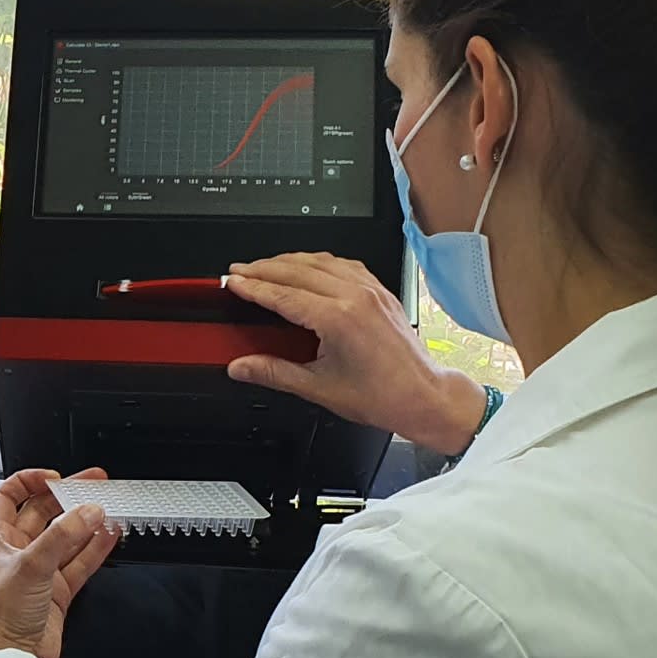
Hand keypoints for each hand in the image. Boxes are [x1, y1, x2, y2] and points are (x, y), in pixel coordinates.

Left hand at [0, 467, 120, 657]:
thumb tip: (87, 512)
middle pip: (44, 513)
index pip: (8, 496)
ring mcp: (40, 571)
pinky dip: (96, 548)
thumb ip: (62, 536)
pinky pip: (81, 562)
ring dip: (86, 522)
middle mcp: (18, 552)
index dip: (28, 481)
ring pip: (67, 537)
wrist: (14, 656)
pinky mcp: (58, 591)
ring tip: (106, 507)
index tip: (54, 476)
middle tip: (92, 484)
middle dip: (67, 497)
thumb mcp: (30, 565)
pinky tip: (110, 534)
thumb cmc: (1, 616)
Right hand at [222, 255, 486, 453]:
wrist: (423, 396)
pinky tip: (308, 267)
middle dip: (263, 268)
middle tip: (240, 271)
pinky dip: (319, 262)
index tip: (233, 283)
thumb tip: (242, 366)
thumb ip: (274, 373)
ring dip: (289, 260)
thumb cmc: (383, 395)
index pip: (283, 294)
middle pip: (297, 270)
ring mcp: (370, 290)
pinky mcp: (380, 291)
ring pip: (321, 260)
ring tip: (266, 266)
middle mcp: (355, 297)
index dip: (253, 287)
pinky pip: (344, 264)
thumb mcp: (319, 388)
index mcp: (339, 319)